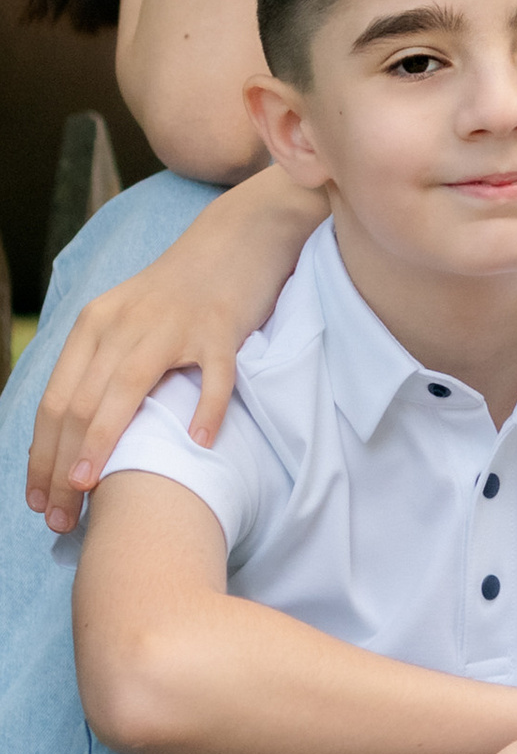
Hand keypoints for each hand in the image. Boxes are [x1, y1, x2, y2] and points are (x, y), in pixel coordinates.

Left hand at [25, 187, 312, 530]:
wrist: (238, 237)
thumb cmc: (183, 290)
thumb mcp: (128, 320)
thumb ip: (105, 365)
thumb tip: (83, 434)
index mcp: (94, 325)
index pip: (54, 403)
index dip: (42, 456)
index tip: (40, 500)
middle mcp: (123, 324)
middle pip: (79, 405)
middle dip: (63, 466)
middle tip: (62, 516)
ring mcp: (172, 325)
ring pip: (125, 392)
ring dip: (104, 445)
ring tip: (94, 490)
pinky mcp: (221, 328)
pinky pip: (212, 375)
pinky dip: (204, 409)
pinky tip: (198, 442)